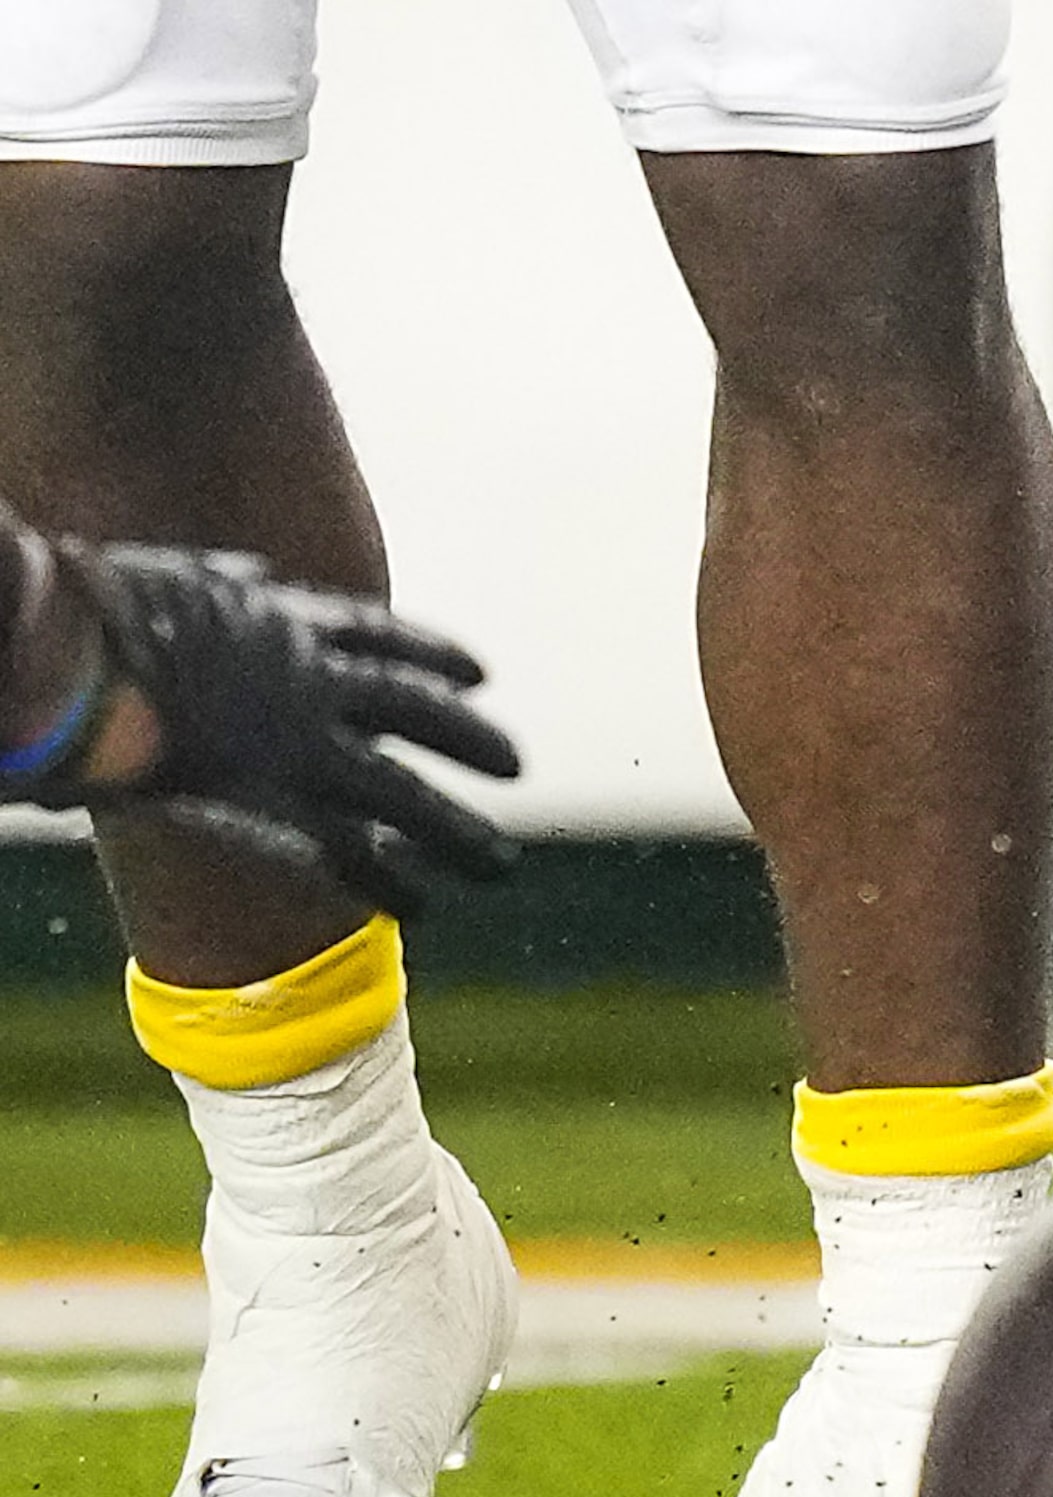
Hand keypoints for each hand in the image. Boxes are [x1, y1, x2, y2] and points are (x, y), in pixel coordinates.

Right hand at [27, 540, 521, 918]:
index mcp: (288, 620)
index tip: (480, 674)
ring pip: (404, 795)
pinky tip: (420, 907)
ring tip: (499, 863)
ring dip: (457, 832)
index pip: (383, 638)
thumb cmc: (100, 612)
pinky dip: (387, 880)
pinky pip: (349, 851)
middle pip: (419, 713)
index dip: (435, 655)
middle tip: (516, 765)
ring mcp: (301, 743)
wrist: (76, 657)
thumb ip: (226, 580)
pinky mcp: (274, 800)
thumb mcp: (180, 572)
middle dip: (471, 740)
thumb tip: (251, 573)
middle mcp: (314, 681)